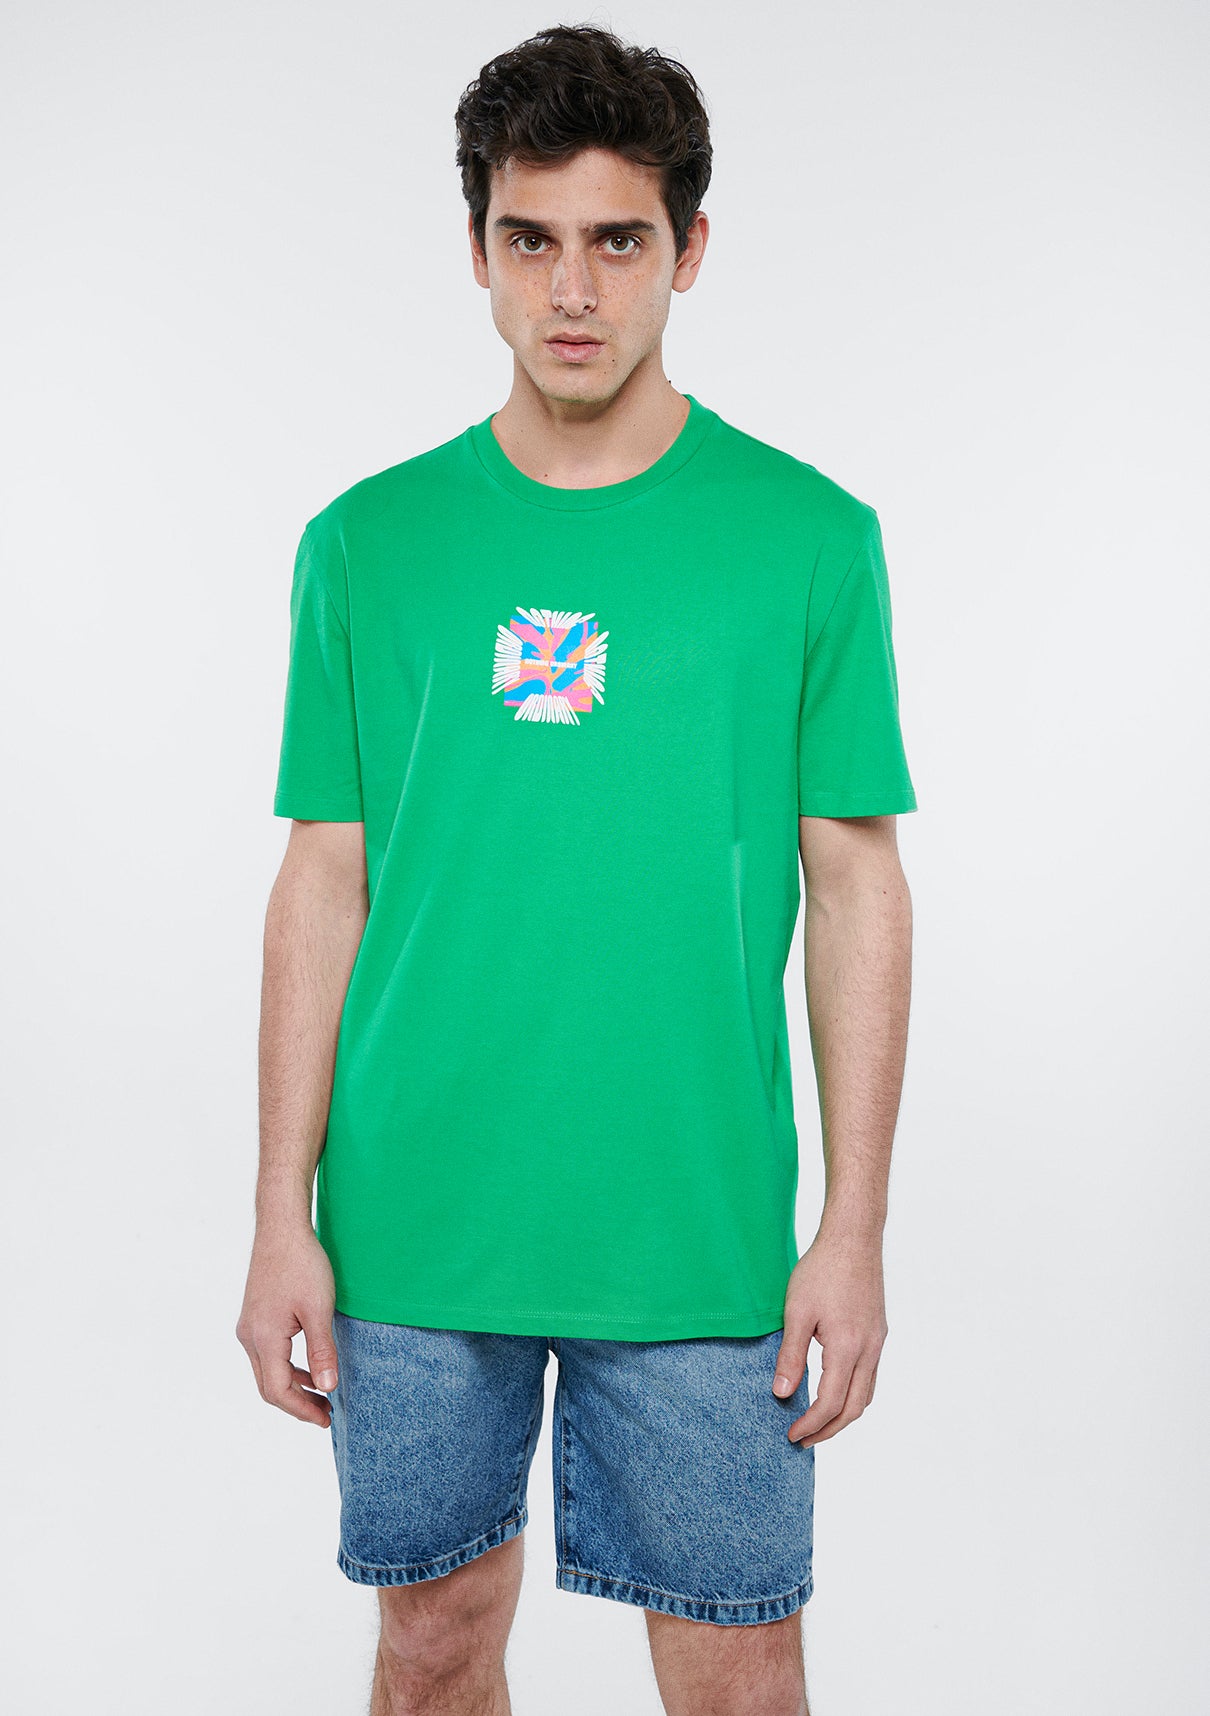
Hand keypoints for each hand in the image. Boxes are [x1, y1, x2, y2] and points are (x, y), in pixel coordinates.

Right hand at [235, 1225, 338, 1427]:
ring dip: (293, 1386)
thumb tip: (327, 1388)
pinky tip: (308, 1367)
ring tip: (321, 1395)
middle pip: (268, 1386)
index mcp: (263, 1338)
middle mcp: (249, 1336)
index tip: (326, 1418)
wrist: (281, 1228)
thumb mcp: (319, 1309)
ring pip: (267, 1371)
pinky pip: (268, 1354)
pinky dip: (287, 1367)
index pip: (278, 1391)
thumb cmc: (302, 1263)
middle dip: (297, 1403)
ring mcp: (250, 1326)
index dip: (302, 1409)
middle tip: (326, 1413)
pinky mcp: (255, 1316)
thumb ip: (322, 1351)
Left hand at [771, 1228, 887, 1447]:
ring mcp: (877, 1341)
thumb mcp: (796, 1313)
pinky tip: (835, 1387)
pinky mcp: (878, 1331)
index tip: (791, 1434)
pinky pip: (870, 1375)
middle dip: (830, 1429)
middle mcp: (869, 1350)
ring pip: (867, 1393)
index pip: (831, 1404)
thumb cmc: (822, 1270)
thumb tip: (781, 1394)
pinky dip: (853, 1392)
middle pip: (855, 1408)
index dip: (811, 1425)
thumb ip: (790, 1356)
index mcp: (847, 1349)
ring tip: (819, 1421)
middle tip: (804, 1439)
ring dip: (844, 1414)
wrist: (853, 1239)